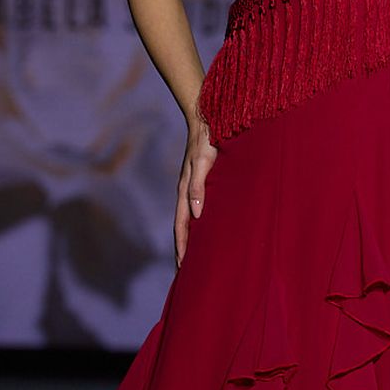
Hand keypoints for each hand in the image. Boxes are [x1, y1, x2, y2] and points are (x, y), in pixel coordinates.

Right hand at [174, 112, 219, 267]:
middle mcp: (187, 192)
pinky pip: (197, 209)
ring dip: (190, 239)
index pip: (181, 226)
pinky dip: (199, 224)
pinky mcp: (202, 182)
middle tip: (186, 272)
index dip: (182, 247)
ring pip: (189, 219)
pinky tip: (207, 230)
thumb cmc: (208, 139)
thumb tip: (196, 215)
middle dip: (183, 249)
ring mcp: (193, 187)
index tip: (183, 268)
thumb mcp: (204, 162)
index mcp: (185, 191)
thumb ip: (199, 187)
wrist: (207, 117)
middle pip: (182, 227)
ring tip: (196, 258)